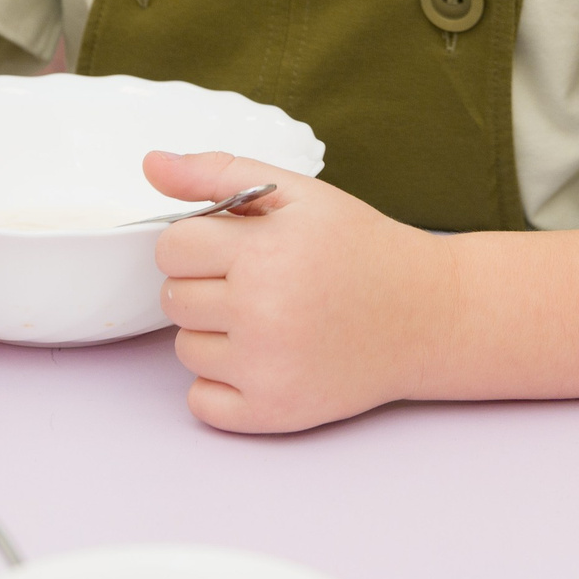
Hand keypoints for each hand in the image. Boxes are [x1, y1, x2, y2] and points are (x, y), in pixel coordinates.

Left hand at [145, 150, 457, 432]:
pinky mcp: (275, 412)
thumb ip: (220, 174)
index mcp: (265, 252)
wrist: (426, 315)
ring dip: (214, 334)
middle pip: (174, 298)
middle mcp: (262, 312)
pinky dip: (222, 385)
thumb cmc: (361, 248)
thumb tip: (151, 165)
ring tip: (269, 318)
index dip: (197, 242)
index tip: (233, 246)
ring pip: (184, 349)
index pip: (171, 247)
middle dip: (206, 285)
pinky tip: (265, 358)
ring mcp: (268, 369)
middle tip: (259, 282)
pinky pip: (201, 402)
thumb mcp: (299, 195)